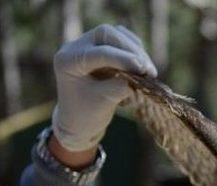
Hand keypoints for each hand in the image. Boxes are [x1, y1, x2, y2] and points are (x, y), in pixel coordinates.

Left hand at [52, 24, 156, 151]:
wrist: (78, 120)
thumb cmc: (87, 114)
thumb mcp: (104, 102)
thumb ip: (121, 85)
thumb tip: (143, 74)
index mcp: (68, 61)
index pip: (100, 52)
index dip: (124, 59)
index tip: (144, 70)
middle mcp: (74, 47)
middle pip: (107, 34)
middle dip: (131, 50)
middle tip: (149, 71)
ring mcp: (87, 44)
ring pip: (116, 34)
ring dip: (136, 50)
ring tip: (149, 71)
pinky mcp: (100, 46)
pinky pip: (121, 40)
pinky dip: (135, 51)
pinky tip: (143, 67)